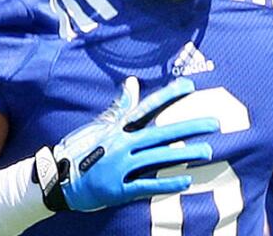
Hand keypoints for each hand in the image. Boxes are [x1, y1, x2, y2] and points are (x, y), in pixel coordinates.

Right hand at [35, 76, 218, 211]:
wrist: (58, 179)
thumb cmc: (81, 150)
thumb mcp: (100, 126)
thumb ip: (121, 106)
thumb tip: (132, 83)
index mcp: (118, 128)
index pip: (148, 108)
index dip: (169, 96)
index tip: (190, 86)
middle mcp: (122, 144)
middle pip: (161, 133)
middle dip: (189, 127)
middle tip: (214, 123)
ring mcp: (120, 167)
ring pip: (158, 158)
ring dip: (184, 154)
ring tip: (207, 151)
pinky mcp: (118, 189)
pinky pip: (147, 186)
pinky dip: (167, 183)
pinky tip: (186, 180)